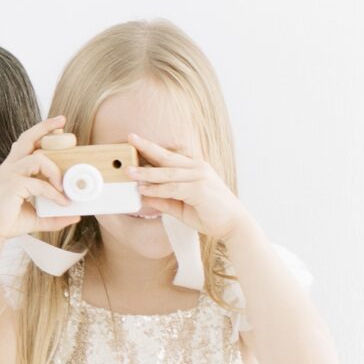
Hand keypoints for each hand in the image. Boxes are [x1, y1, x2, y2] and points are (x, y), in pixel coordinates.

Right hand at [0, 116, 77, 245]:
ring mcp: (9, 175)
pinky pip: (39, 184)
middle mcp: (9, 168)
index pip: (26, 144)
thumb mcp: (37, 218)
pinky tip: (61, 202)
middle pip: (26, 138)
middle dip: (45, 127)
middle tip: (62, 122)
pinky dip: (53, 193)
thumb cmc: (8, 223)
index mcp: (12, 170)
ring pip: (38, 159)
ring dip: (55, 171)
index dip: (41, 133)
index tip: (59, 128)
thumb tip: (75, 216)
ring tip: (63, 188)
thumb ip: (55, 216)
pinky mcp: (12, 185)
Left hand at [131, 136, 245, 240]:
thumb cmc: (209, 214)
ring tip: (129, 171)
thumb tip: (144, 196)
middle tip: (130, 138)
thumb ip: (164, 200)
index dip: (151, 148)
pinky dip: (157, 189)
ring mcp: (200, 177)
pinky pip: (173, 188)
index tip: (134, 140)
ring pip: (167, 173)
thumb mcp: (181, 207)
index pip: (169, 156)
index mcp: (194, 168)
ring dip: (147, 172)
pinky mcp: (200, 189)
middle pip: (167, 156)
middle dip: (147, 147)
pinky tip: (144, 190)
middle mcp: (197, 168)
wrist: (233, 225)